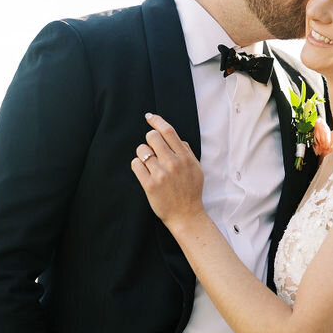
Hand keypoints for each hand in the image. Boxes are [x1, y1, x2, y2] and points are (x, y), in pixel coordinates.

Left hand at [131, 113, 204, 229]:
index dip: (157, 121)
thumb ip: (187, 152)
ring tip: (149, 163)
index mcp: (185, 158)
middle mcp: (173, 163)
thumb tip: (176, 139)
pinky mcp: (150, 185)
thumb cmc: (191, 192)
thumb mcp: (196, 169)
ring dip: (143, 154)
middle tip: (152, 149)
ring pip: (142, 150)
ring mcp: (161, 174)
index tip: (150, 117)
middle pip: (152, 137)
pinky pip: (136, 165)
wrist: (186, 216)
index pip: (168, 131)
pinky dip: (137, 165)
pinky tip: (144, 171)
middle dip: (150, 140)